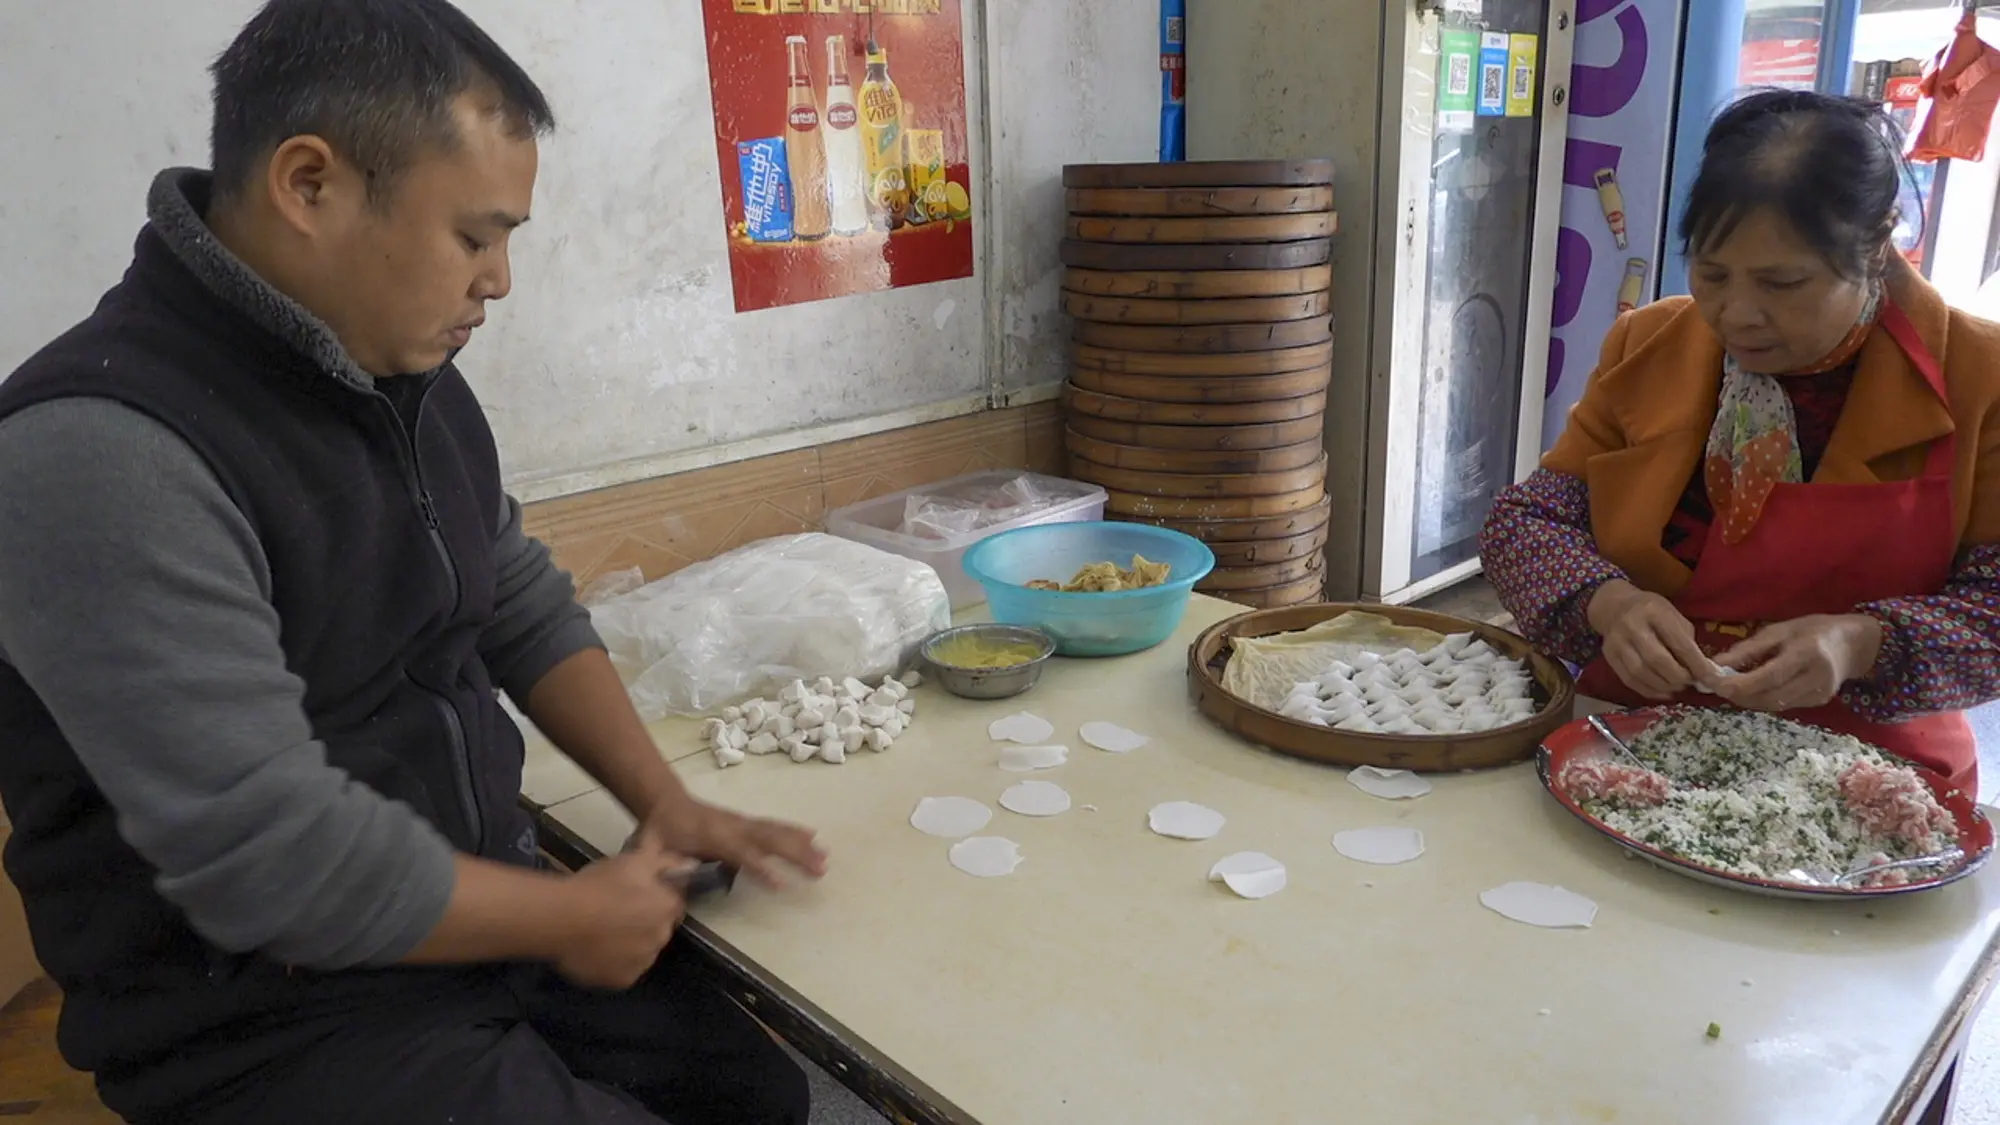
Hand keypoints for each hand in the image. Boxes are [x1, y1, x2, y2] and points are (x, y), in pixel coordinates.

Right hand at [553, 845, 691, 989]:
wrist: (562, 920)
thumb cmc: (599, 886)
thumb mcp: (633, 860)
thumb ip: (666, 862)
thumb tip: (691, 865)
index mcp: (668, 908)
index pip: (673, 903)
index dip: (654, 897)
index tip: (634, 893)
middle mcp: (662, 938)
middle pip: (658, 929)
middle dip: (644, 921)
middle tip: (615, 911)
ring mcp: (643, 962)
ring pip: (642, 951)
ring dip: (630, 944)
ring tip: (602, 932)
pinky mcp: (621, 981)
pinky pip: (623, 970)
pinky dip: (613, 962)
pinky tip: (596, 950)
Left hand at [635, 799, 827, 890]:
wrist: (666, 802)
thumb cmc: (660, 831)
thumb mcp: (653, 849)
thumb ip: (663, 866)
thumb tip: (677, 883)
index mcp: (711, 836)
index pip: (740, 853)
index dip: (760, 868)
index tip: (782, 885)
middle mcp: (733, 827)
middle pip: (769, 839)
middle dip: (796, 854)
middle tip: (820, 869)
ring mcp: (742, 823)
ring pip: (776, 832)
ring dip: (802, 845)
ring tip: (824, 858)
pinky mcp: (746, 823)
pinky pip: (774, 827)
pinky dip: (795, 831)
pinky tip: (812, 836)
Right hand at [1585, 579, 1721, 699]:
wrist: (1615, 606)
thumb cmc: (1652, 612)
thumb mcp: (1673, 616)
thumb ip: (1686, 641)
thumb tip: (1701, 672)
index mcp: (1654, 612)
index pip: (1679, 643)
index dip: (1697, 665)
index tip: (1711, 679)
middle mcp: (1632, 626)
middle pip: (1657, 660)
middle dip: (1678, 677)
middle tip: (1689, 683)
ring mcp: (1617, 641)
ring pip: (1641, 672)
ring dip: (1663, 686)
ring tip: (1676, 687)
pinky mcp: (1609, 655)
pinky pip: (1629, 679)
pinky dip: (1648, 690)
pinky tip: (1661, 691)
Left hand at [1711, 614, 1883, 713]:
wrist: (1854, 644)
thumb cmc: (1813, 630)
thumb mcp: (1780, 630)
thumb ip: (1748, 649)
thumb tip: (1716, 664)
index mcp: (1807, 653)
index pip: (1770, 676)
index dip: (1741, 684)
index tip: (1714, 683)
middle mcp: (1816, 677)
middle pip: (1771, 696)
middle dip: (1739, 694)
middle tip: (1715, 686)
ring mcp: (1820, 694)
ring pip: (1775, 704)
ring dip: (1748, 699)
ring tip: (1729, 687)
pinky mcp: (1819, 702)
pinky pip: (1784, 705)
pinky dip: (1763, 700)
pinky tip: (1751, 690)